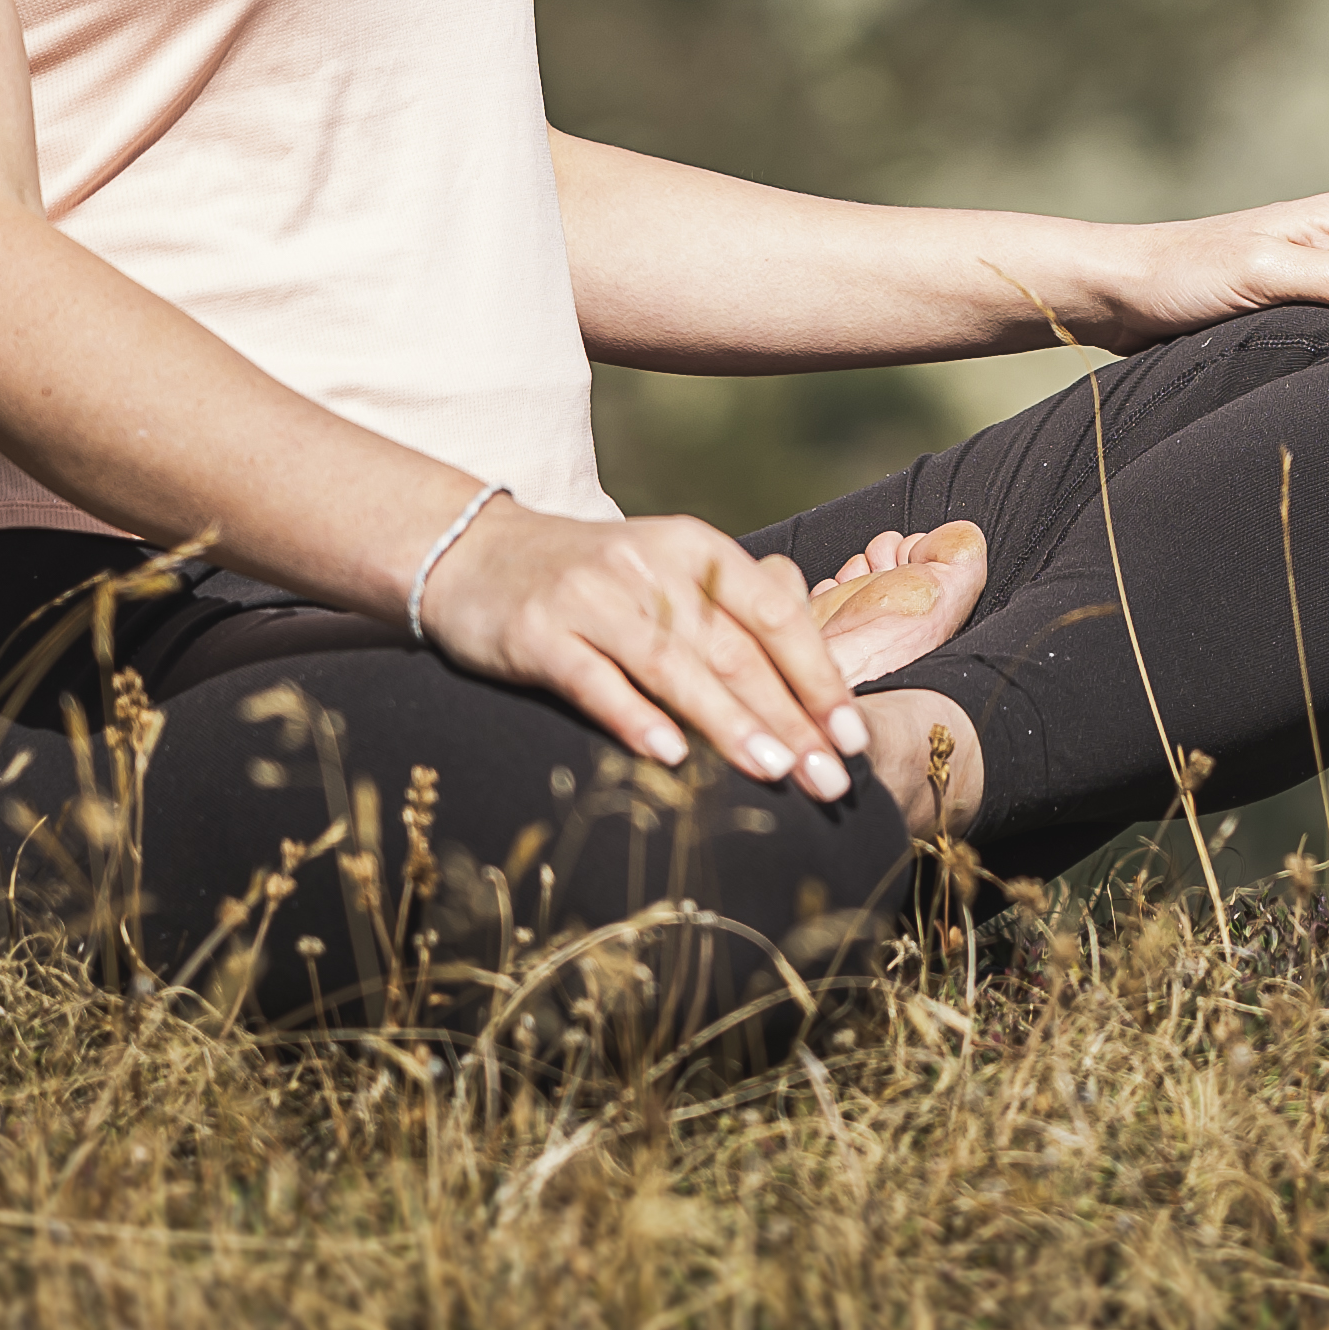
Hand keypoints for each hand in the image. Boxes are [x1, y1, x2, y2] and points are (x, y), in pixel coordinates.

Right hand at [418, 500, 870, 794]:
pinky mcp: (539, 632)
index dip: (817, 675)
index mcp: (694, 549)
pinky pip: (594, 678)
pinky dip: (634, 718)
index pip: (772, 614)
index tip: (852, 736)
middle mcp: (649, 565)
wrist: (477, 553)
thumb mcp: (667, 576)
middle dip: (789, 719)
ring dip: (727, 723)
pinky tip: (669, 757)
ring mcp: (592, 596)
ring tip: (773, 771)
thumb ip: (729, 620)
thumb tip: (812, 694)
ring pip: (673, 666)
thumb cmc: (595, 581)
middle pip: (733, 649)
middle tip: (828, 780)